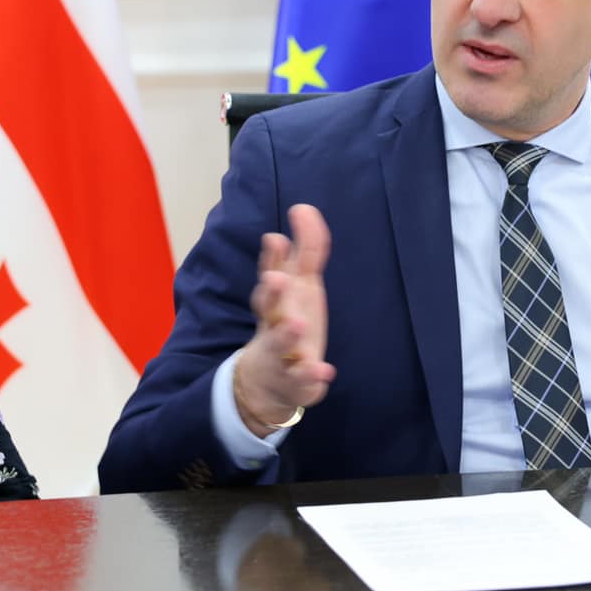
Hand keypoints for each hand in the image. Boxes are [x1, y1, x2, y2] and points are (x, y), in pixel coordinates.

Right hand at [234, 204, 336, 435]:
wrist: (267, 381)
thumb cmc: (285, 323)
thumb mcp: (297, 286)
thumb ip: (303, 251)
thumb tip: (302, 209)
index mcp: (276, 297)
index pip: (275, 269)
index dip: (278, 252)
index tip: (284, 228)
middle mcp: (273, 321)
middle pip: (267, 305)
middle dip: (272, 290)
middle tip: (278, 278)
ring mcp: (280, 351)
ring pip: (278, 341)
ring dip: (286, 332)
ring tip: (296, 323)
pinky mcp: (293, 379)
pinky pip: (300, 378)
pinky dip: (309, 374)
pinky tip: (323, 370)